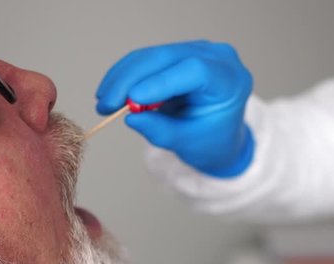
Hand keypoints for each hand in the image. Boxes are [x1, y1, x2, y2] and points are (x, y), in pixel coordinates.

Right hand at [95, 40, 253, 177]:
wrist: (218, 136)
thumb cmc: (210, 140)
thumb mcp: (188, 142)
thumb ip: (161, 130)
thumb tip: (131, 117)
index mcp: (230, 80)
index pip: (195, 70)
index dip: (161, 82)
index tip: (132, 99)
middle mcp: (216, 57)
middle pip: (166, 58)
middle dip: (131, 80)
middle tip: (106, 103)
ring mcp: (196, 51)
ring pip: (151, 57)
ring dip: (122, 78)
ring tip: (103, 102)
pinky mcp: (177, 54)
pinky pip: (146, 60)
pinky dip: (125, 75)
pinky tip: (110, 92)